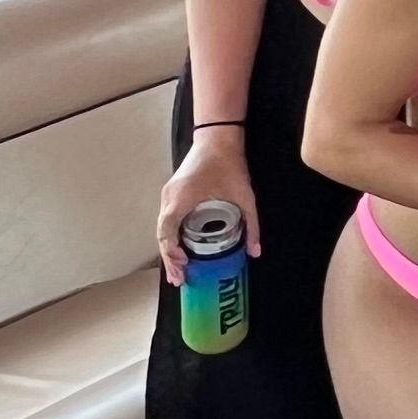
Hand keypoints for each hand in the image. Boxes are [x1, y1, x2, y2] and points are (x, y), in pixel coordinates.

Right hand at [157, 126, 251, 284]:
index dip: (172, 253)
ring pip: (163, 228)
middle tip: (179, 280)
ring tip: (178, 270)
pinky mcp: (173, 193)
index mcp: (180, 199)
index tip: (183, 267)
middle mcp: (169, 198)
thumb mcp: (245, 197)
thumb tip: (255, 252)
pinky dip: (171, 237)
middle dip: (169, 258)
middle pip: (162, 234)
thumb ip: (251, 225)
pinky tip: (179, 249)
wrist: (217, 138)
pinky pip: (167, 220)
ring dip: (169, 249)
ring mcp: (168, 195)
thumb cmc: (229, 165)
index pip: (167, 232)